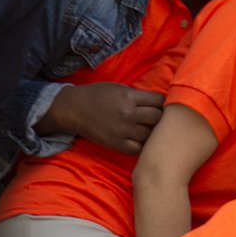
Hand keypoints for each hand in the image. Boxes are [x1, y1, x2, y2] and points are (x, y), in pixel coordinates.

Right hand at [45, 82, 163, 153]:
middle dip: (159, 117)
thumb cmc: (97, 95)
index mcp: (129, 97)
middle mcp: (128, 113)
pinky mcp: (116, 144)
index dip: (162, 103)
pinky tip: (137, 139)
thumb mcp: (119, 88)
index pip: (159, 101)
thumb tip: (158, 103)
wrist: (73, 109)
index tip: (159, 106)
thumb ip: (138, 96)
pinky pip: (137, 148)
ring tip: (147, 129)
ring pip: (150, 134)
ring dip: (151, 132)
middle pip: (158, 118)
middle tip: (156, 119)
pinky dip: (140, 145)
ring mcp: (122, 130)